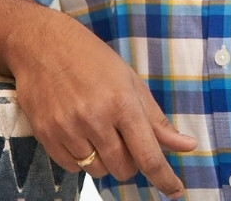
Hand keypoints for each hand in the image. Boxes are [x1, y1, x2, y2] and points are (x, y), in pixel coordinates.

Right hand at [6, 9, 196, 196]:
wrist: (44, 45)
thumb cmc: (92, 58)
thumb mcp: (130, 80)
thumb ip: (156, 119)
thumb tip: (187, 145)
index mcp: (122, 102)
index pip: (148, 154)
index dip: (164, 177)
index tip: (176, 190)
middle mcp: (95, 118)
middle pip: (123, 168)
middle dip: (131, 162)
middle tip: (125, 138)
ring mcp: (68, 129)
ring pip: (98, 171)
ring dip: (106, 161)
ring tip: (100, 130)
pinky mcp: (46, 135)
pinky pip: (72, 168)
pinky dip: (82, 159)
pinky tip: (80, 133)